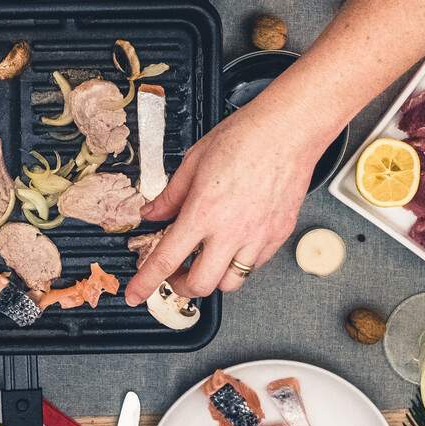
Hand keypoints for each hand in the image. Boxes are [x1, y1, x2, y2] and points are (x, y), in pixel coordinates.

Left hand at [123, 94, 328, 301]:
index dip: (146, 283)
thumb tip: (153, 213)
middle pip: (201, 285)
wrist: (288, 131)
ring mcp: (258, 237)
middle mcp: (231, 231)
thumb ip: (170, 195)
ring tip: (206, 261)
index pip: (166, 260)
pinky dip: (239, 264)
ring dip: (213, 278)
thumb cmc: (246, 137)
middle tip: (175, 275)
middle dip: (181, 286)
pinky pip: (255, 266)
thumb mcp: (194, 162)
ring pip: (231, 283)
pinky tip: (233, 246)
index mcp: (203, 212)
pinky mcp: (278, 236)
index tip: (136, 294)